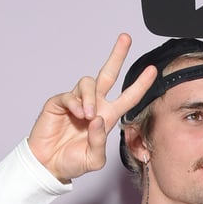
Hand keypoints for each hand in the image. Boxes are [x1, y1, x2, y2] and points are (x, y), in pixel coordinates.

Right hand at [27, 33, 156, 182]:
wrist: (49, 165)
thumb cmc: (73, 162)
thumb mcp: (94, 159)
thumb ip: (99, 142)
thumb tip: (97, 119)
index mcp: (106, 117)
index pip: (127, 97)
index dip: (140, 85)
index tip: (153, 70)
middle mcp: (94, 105)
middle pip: (107, 74)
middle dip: (117, 55)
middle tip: (126, 38)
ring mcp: (76, 102)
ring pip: (89, 83)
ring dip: (90, 97)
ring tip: (88, 115)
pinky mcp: (59, 103)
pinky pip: (70, 95)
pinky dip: (75, 103)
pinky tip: (76, 115)